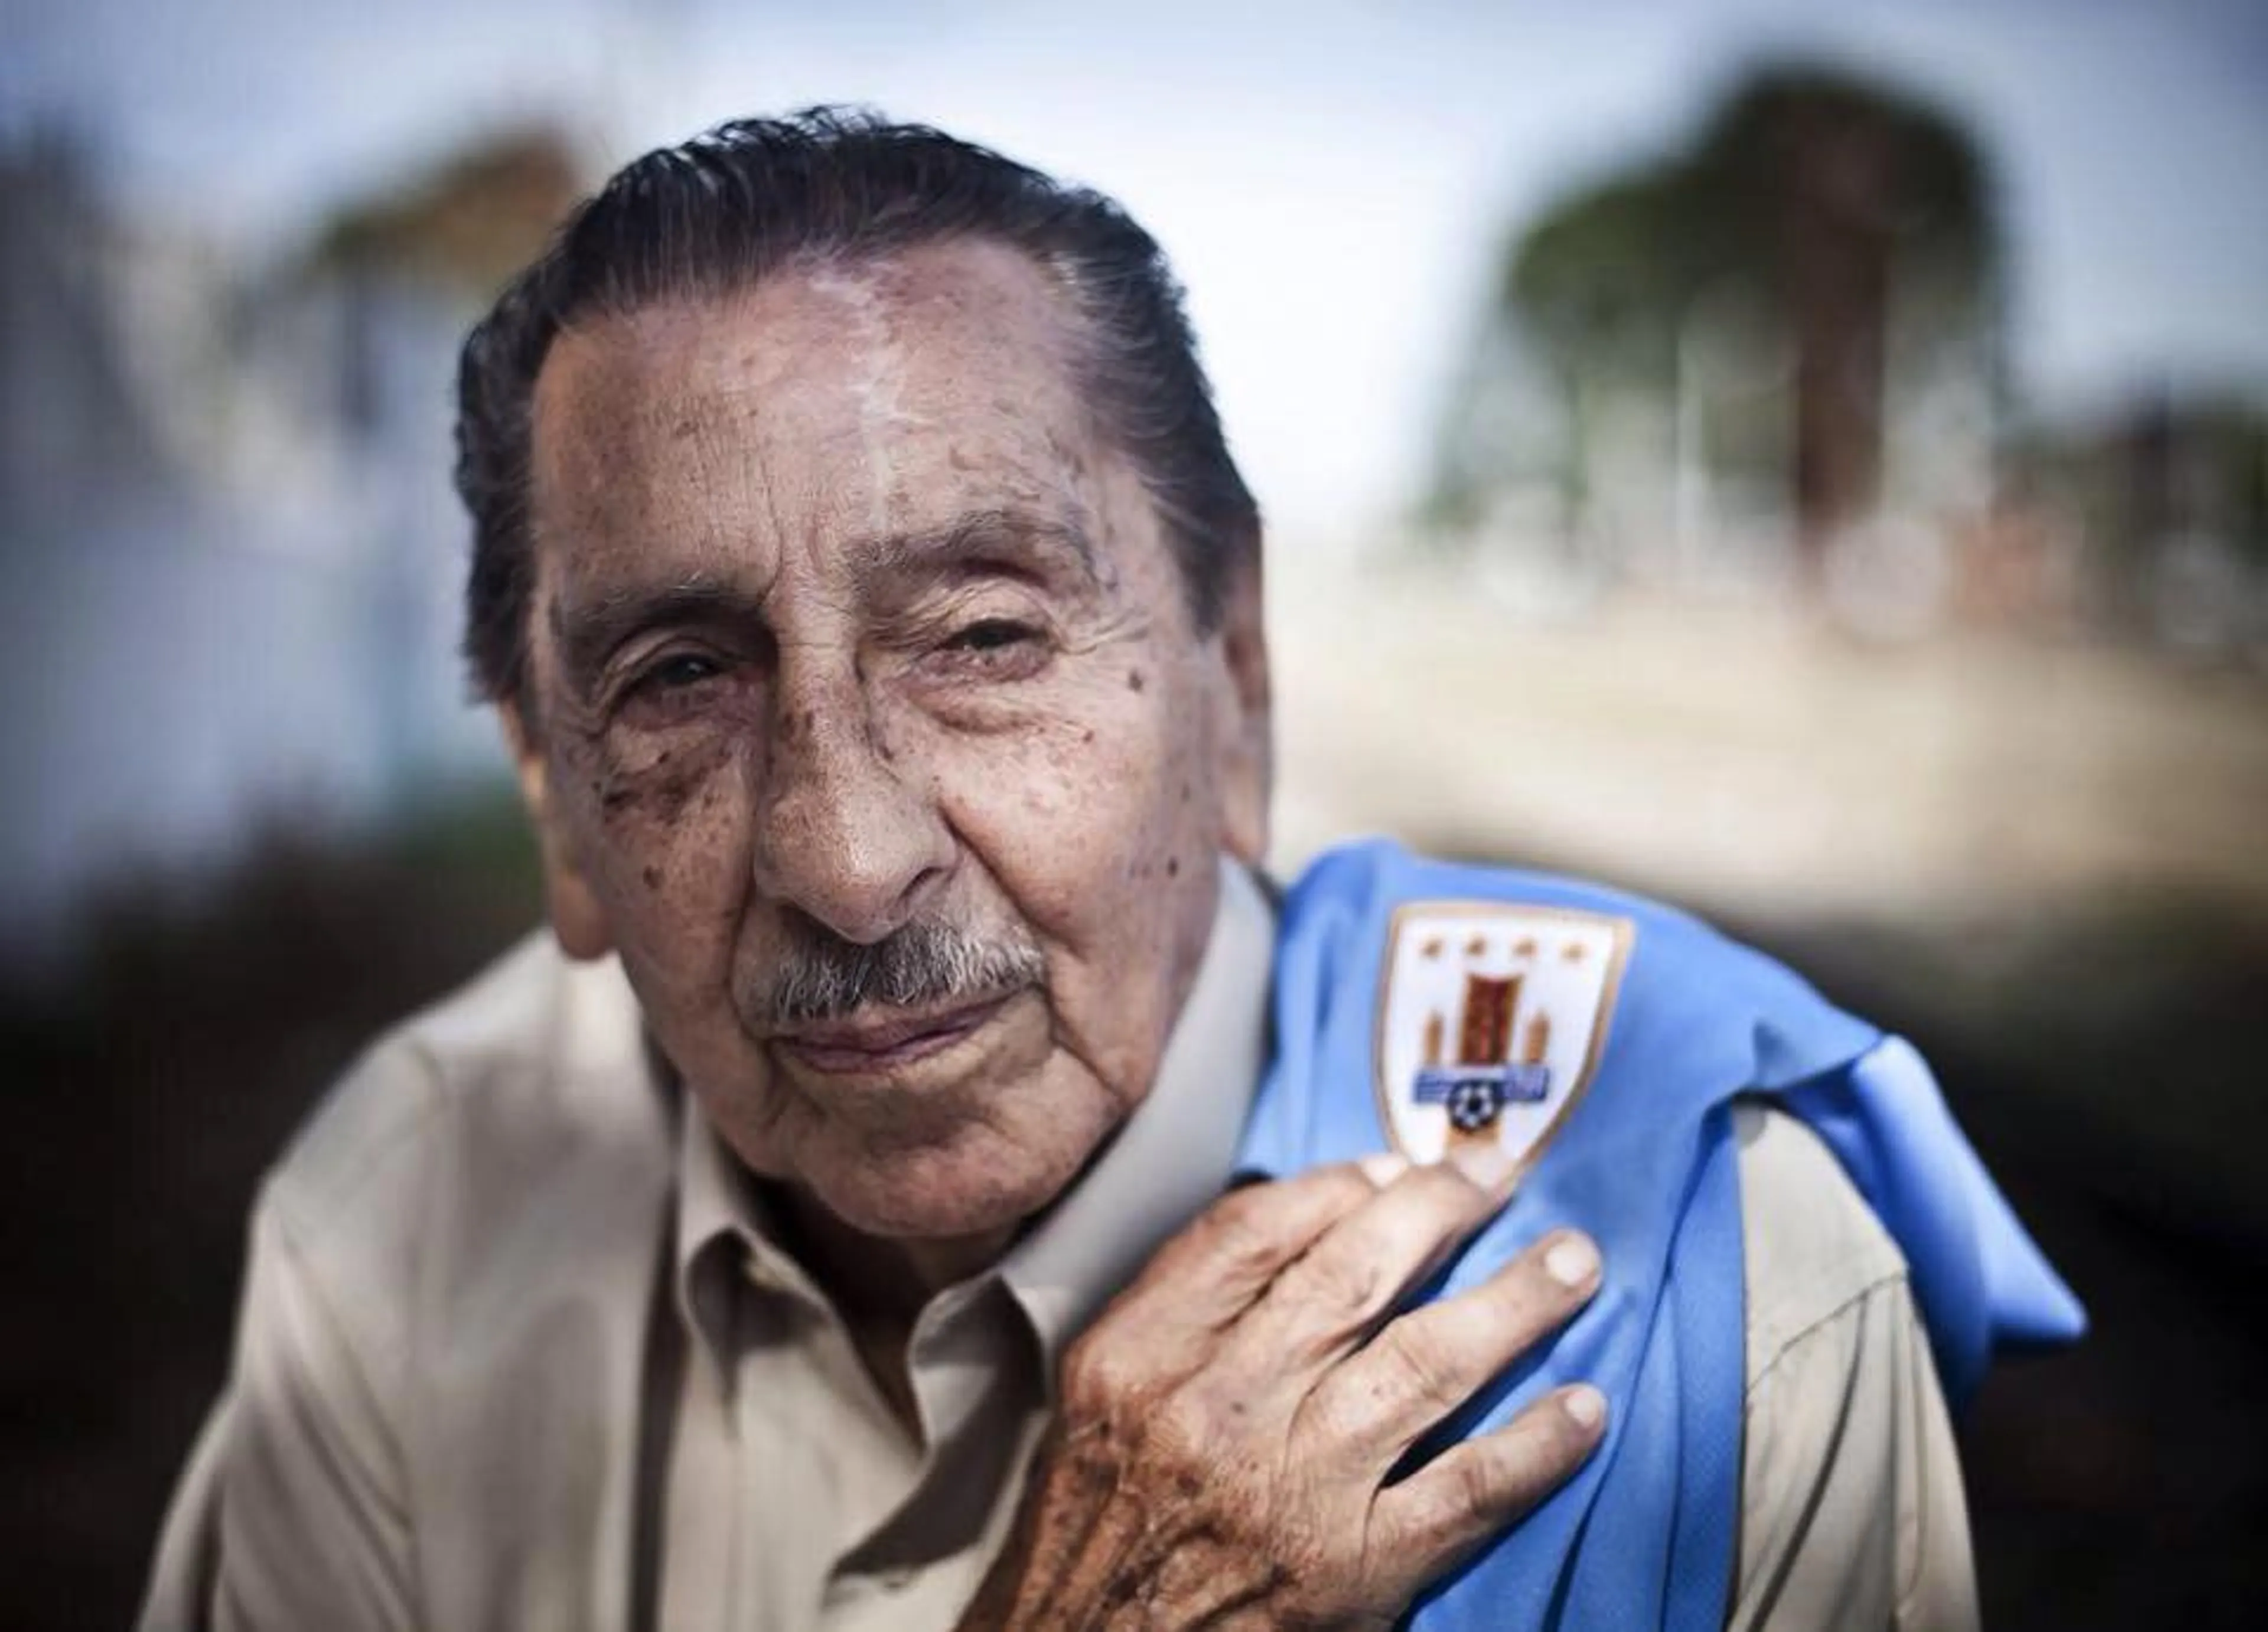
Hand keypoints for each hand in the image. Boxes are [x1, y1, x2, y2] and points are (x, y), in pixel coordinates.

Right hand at [958, 1155, 1606, 1628]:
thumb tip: (1301, 1216)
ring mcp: (1292, 1489)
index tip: (1397, 1167)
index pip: (1255, 1233)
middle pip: (1352, 1277)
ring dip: (1514, 1303)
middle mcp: (1216, 1409)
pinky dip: (1535, 1444)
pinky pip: (1467, 1489)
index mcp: (1142, 1356)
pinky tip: (1584, 1408)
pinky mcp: (1354, 1571)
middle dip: (1440, 1210)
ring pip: (1425, 1363)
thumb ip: (1177, 1306)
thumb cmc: (1100, 1526)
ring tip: (1574, 1261)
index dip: (1339, 1185)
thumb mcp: (1099, 1395)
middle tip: (1501, 1174)